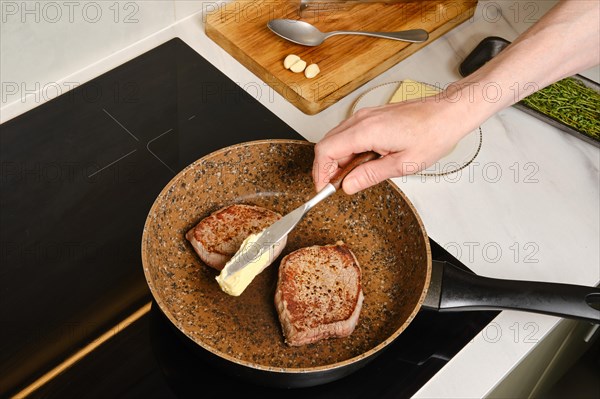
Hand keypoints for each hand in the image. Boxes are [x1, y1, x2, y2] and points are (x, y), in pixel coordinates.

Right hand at [312, 92, 477, 193]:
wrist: (447, 113)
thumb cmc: (433, 134)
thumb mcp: (403, 165)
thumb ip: (370, 175)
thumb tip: (348, 186)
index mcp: (366, 131)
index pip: (326, 150)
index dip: (320, 172)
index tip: (324, 189)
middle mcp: (361, 120)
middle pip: (326, 144)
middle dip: (326, 168)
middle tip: (336, 188)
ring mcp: (365, 116)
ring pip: (336, 139)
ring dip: (337, 160)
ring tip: (350, 178)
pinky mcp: (370, 117)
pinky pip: (348, 134)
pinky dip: (346, 151)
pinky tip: (359, 164)